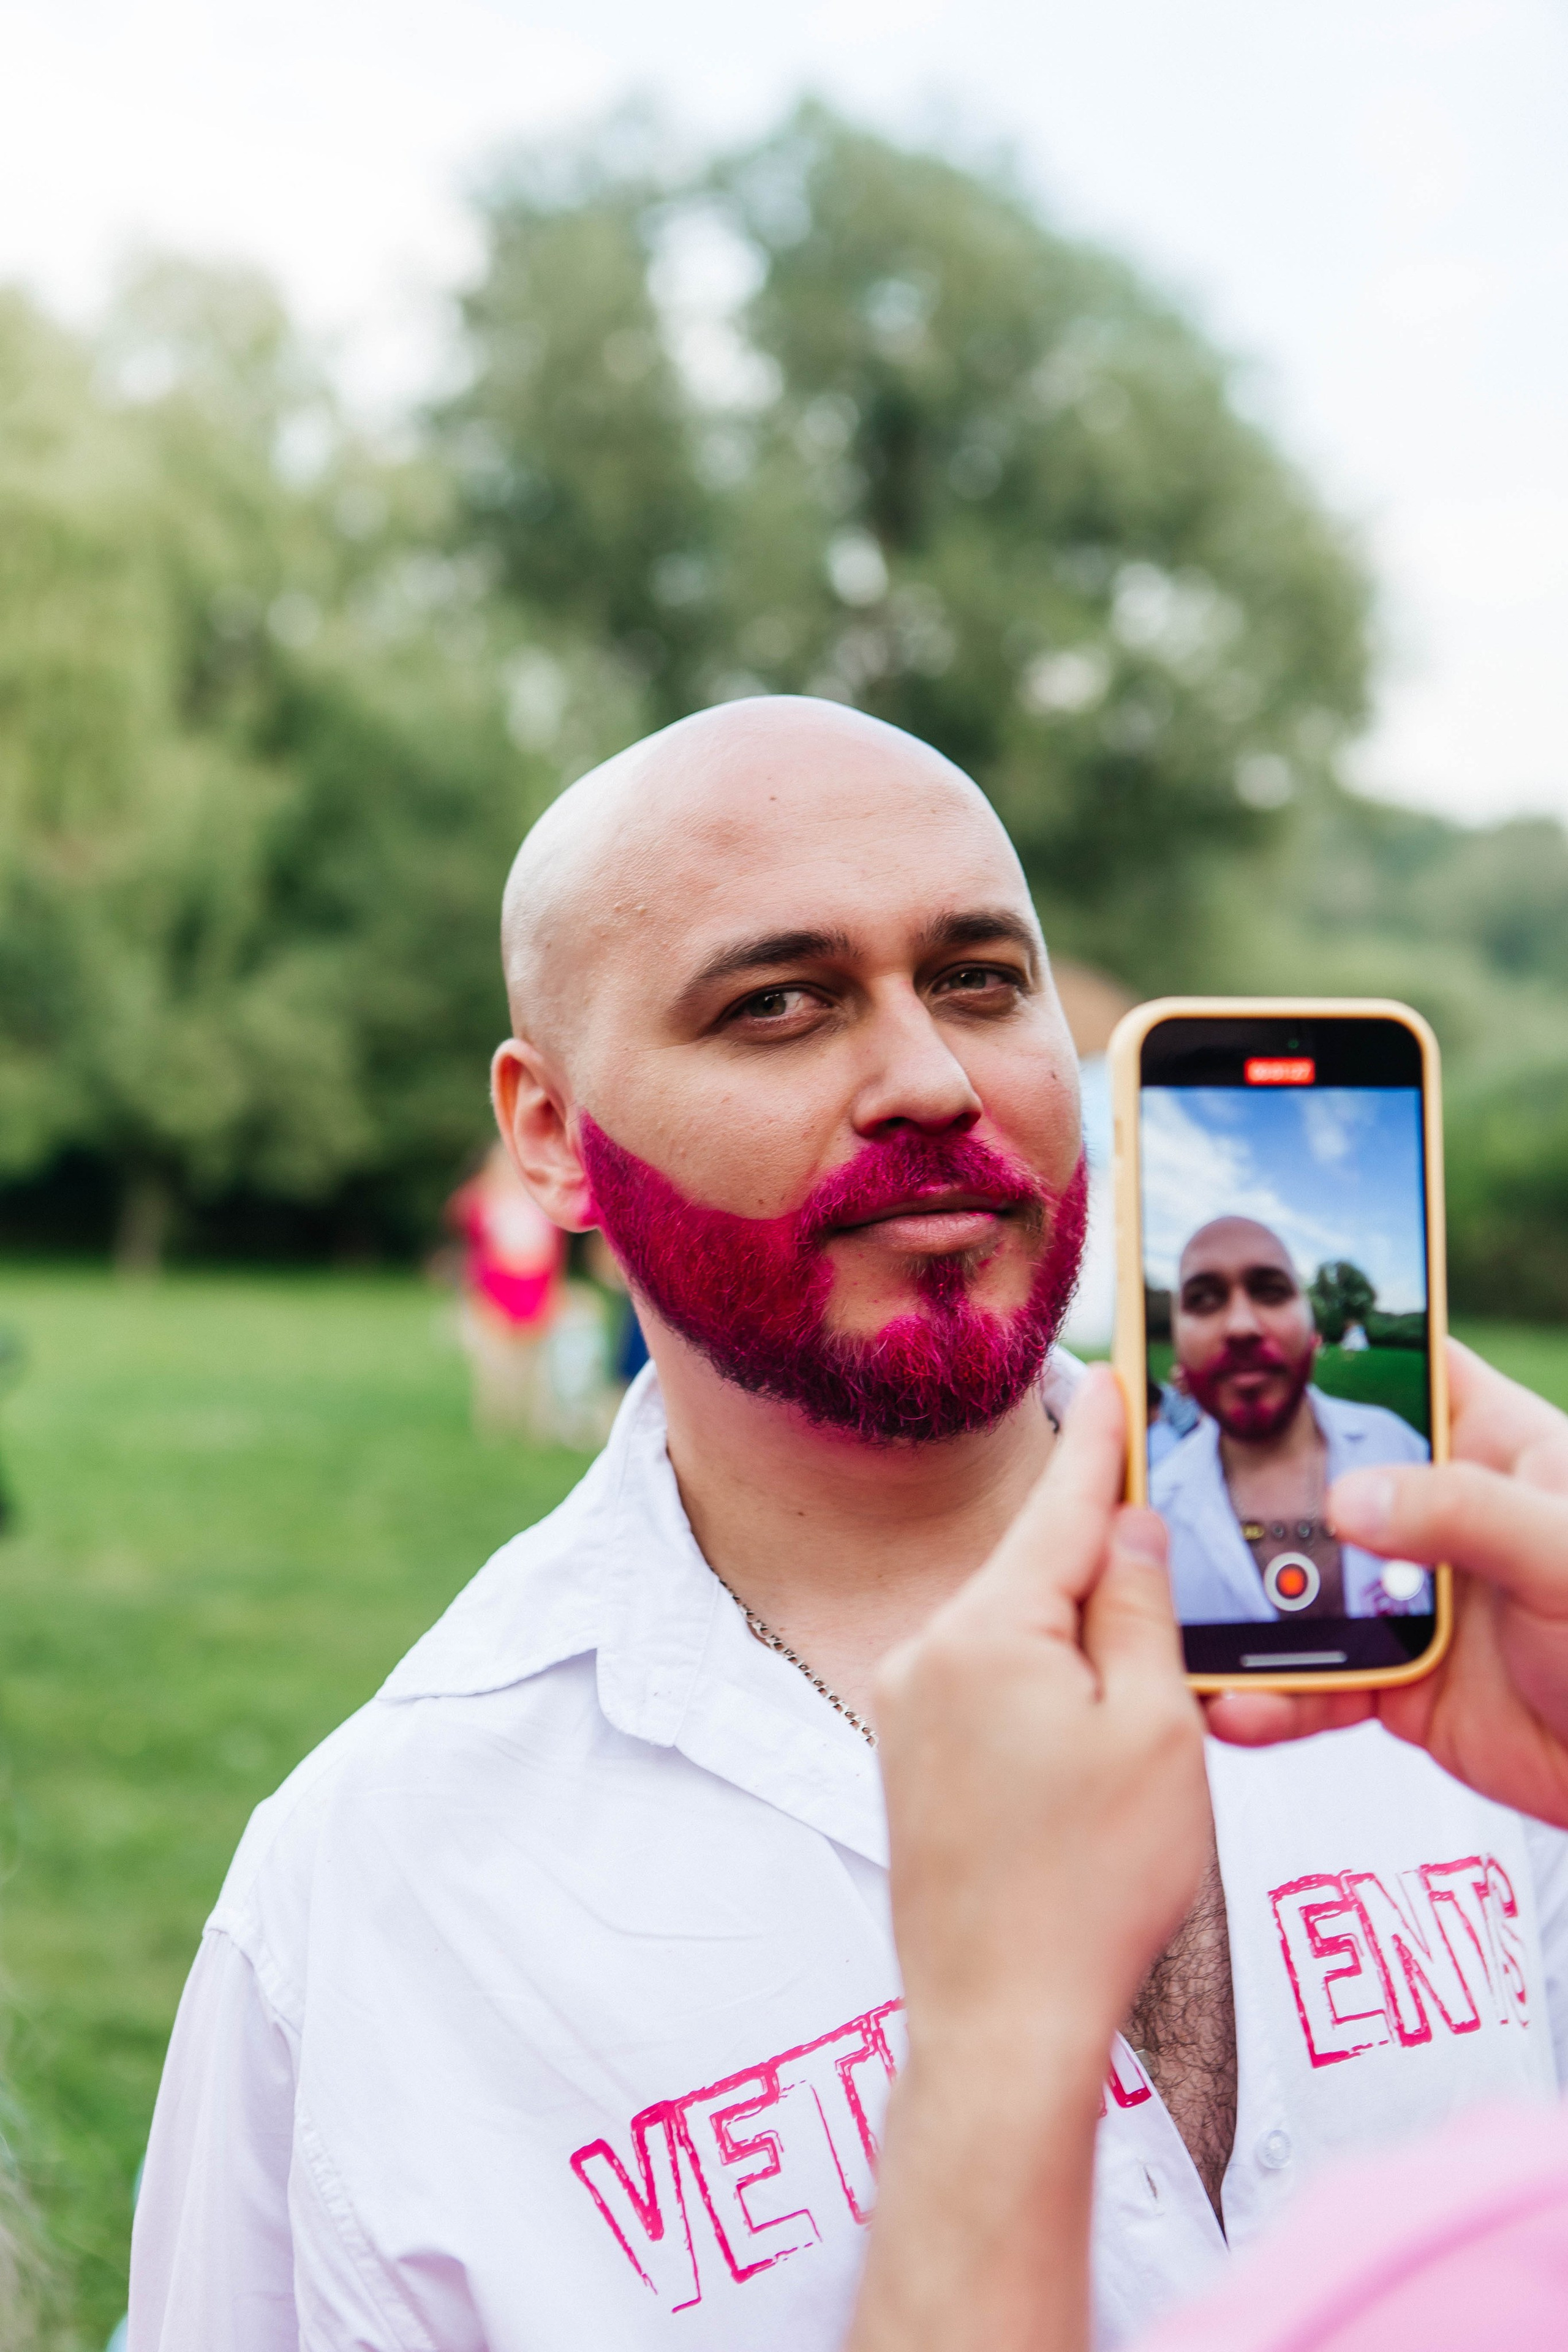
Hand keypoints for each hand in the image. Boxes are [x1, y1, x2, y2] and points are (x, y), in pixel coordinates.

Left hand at [877, 1363, 1209, 2056]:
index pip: (1061, 1506)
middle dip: (1100, 1563)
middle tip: (1157, 1550)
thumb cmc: (1092, 1883)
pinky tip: (1081, 1743)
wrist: (998, 2017)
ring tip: (1132, 1708)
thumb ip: (1140, 1609)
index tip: (1113, 1374)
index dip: (1098, 1438)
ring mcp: (906, 1705)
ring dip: (1074, 1643)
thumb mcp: (1156, 1729)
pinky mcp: (905, 1757)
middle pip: (1035, 1571)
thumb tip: (1127, 1526)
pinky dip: (1039, 1686)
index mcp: (988, 1630)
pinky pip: (984, 1683)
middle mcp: (927, 1651)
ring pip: (1011, 1632)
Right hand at [1206, 1340, 1567, 1826]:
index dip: (1336, 1352)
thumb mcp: (1564, 1553)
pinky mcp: (1397, 1681)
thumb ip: (1463, 1514)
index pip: (1408, 1370)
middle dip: (1248, 1485)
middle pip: (1324, 1476)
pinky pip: (1317, 1682)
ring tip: (1186, 1622)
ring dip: (1244, 1609)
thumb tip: (1348, 1499)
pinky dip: (1272, 1699)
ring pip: (1303, 1585)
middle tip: (1165, 1487)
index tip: (1248, 1347)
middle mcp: (1441, 1515)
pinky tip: (1240, 1707)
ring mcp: (1412, 1597)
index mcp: (1492, 1449)